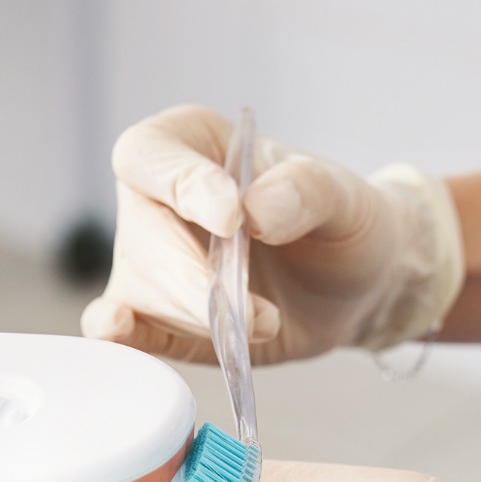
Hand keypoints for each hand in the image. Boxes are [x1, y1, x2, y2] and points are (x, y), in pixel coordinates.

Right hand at [82, 106, 464, 364]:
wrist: (354, 287)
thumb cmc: (341, 225)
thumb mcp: (346, 197)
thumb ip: (308, 191)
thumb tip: (256, 210)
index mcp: (191, 146)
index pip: (149, 156)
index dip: (181, 186)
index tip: (233, 219)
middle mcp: (157, 201)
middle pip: (141, 234)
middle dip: (193, 278)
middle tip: (253, 309)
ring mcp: (150, 263)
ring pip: (138, 290)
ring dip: (196, 316)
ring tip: (262, 321)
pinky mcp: (158, 318)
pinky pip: (128, 329)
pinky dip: (129, 335)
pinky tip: (126, 331)